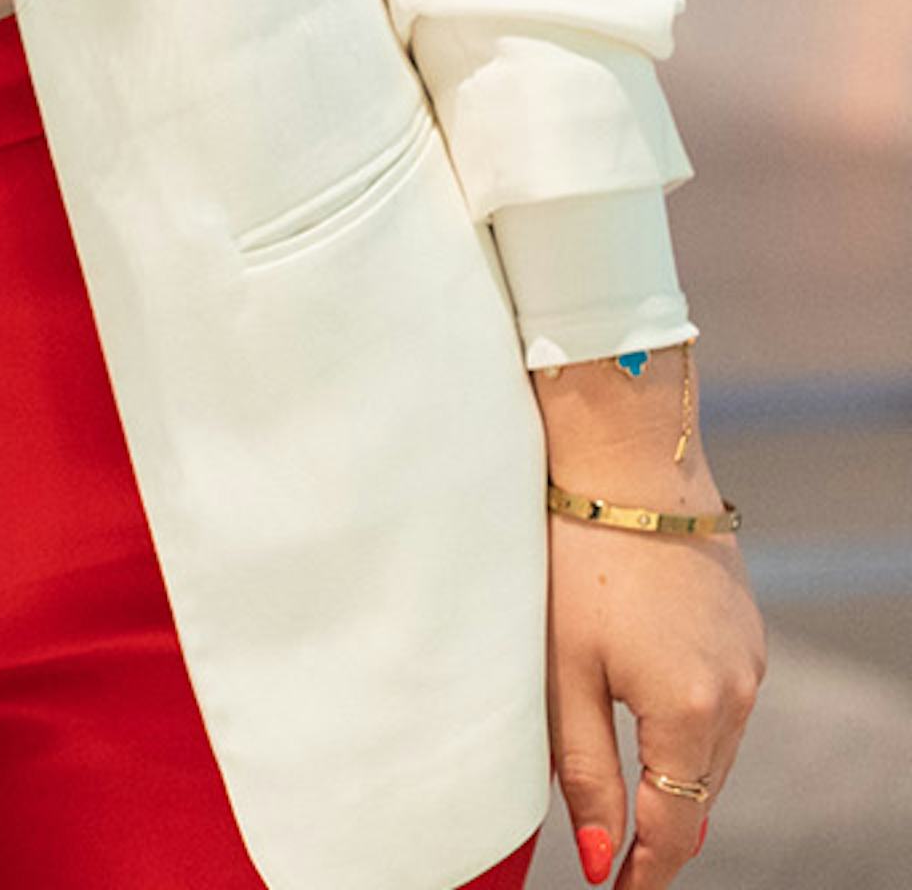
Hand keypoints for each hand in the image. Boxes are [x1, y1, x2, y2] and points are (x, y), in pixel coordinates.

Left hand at [539, 357, 765, 885]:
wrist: (625, 464)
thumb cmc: (574, 561)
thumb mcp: (563, 674)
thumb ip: (583, 770)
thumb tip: (600, 856)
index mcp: (691, 712)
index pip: (676, 824)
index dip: (648, 867)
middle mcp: (738, 694)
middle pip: (701, 792)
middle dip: (665, 828)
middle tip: (624, 861)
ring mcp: (750, 659)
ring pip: (716, 750)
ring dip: (681, 778)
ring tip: (642, 809)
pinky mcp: (745, 628)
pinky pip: (725, 704)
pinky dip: (693, 728)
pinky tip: (663, 725)